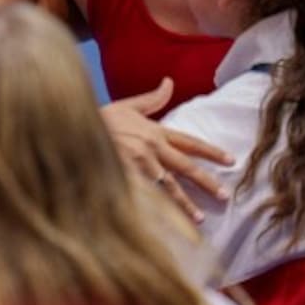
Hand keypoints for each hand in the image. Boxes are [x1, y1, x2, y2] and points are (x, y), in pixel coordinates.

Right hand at [100, 78, 233, 222]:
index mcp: (155, 131)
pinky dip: (159, 211)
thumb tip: (169, 81)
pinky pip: (147, 197)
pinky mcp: (126, 178)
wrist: (74, 130)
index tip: (230, 160)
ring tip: (200, 218)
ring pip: (168, 187)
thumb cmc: (101, 119)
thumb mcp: (127, 105)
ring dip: (185, 203)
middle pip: (185, 167)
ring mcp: (139, 165)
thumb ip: (152, 98)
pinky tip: (169, 223)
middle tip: (224, 195)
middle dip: (206, 181)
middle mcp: (152, 148)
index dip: (211, 151)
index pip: (190, 142)